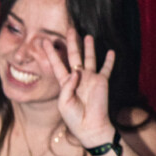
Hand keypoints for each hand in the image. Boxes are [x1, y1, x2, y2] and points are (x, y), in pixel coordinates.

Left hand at [43, 31, 115, 149]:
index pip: (57, 64)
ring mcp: (91, 78)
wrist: (90, 127)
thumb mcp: (63, 103)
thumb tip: (76, 71)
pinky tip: (111, 51)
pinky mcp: (102, 81)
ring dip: (89, 47)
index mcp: (65, 83)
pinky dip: (109, 60)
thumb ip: (67, 86)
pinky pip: (106, 68)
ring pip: (89, 58)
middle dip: (71, 42)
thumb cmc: (74, 117)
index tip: (44, 41)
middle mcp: (78, 78)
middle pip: (74, 56)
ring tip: (88, 35)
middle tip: (69, 29)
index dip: (51, 53)